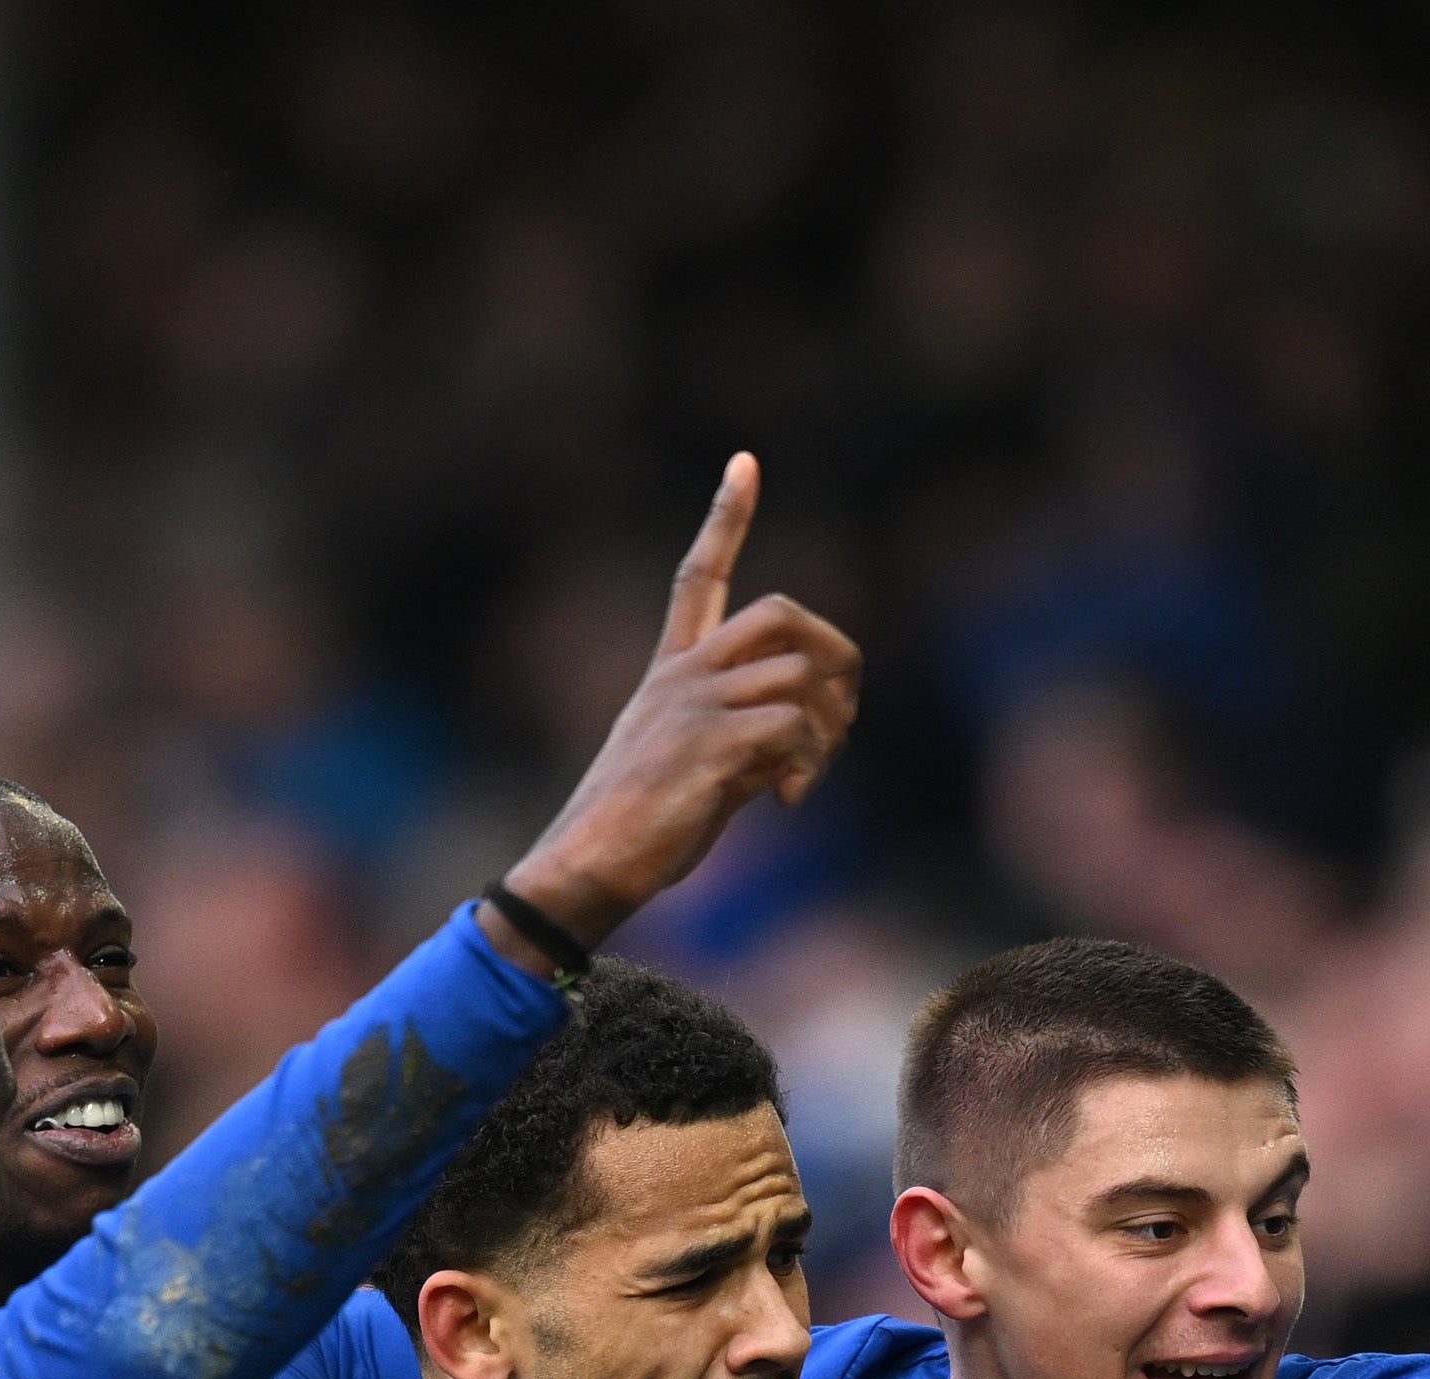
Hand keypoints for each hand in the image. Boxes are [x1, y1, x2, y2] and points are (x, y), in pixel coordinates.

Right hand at [500, 457, 866, 951]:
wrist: (588, 865)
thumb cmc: (641, 830)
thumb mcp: (700, 769)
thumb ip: (748, 738)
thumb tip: (807, 740)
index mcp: (671, 672)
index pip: (698, 575)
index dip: (724, 516)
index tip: (745, 462)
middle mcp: (682, 675)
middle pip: (781, 614)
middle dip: (833, 652)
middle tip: (840, 713)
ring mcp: (695, 706)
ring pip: (800, 676)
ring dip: (828, 731)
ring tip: (805, 778)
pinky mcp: (710, 744)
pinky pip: (794, 728)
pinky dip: (809, 764)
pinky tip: (789, 800)